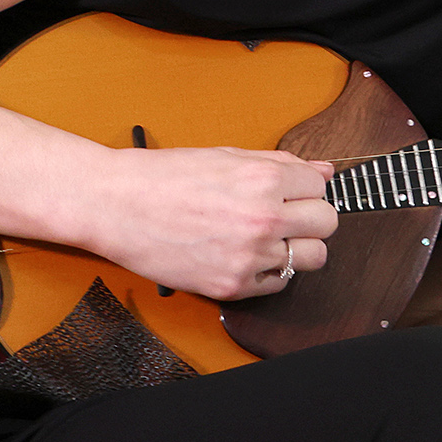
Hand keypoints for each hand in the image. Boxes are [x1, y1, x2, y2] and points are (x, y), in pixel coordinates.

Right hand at [80, 145, 337, 299]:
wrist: (114, 206)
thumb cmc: (164, 177)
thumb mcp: (227, 156)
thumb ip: (281, 164)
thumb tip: (324, 169)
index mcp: (263, 180)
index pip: (322, 187)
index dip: (305, 188)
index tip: (290, 191)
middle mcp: (262, 218)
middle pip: (327, 223)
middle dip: (310, 217)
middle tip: (285, 214)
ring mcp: (249, 255)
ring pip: (313, 257)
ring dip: (298, 247)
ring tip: (269, 237)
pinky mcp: (232, 285)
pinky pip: (279, 283)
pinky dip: (269, 271)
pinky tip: (247, 256)